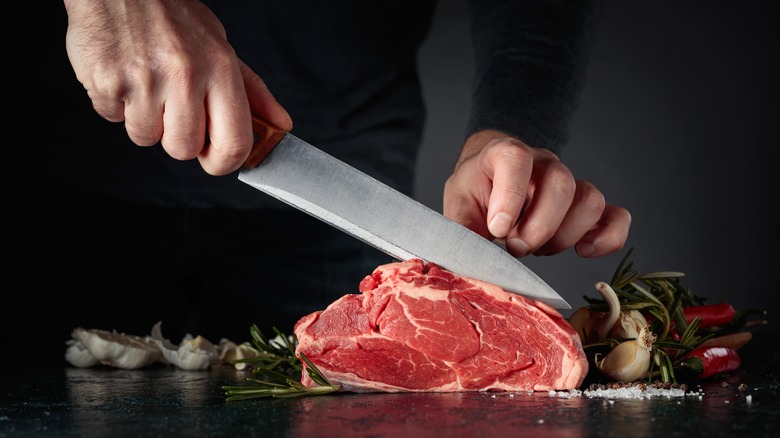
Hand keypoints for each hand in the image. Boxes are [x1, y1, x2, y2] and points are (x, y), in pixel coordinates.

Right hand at [63, 0, 291, 175]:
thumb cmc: (174, 19)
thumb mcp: (221, 48)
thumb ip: (252, 92)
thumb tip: (281, 125)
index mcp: (220, 68)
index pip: (234, 142)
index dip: (224, 162)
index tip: (215, 159)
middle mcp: (184, 75)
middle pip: (184, 149)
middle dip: (178, 139)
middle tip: (173, 110)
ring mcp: (143, 80)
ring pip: (145, 138)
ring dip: (143, 120)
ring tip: (146, 85)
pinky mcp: (106, 81)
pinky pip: (112, 119)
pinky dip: (115, 104)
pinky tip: (123, 76)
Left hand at [443, 131, 630, 257]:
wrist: (491, 180)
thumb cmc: (476, 191)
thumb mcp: (458, 205)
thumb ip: (461, 230)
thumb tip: (465, 263)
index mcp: (505, 154)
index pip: (516, 158)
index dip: (510, 195)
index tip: (497, 229)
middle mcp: (543, 163)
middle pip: (561, 183)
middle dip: (539, 227)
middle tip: (515, 247)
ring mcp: (570, 182)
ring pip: (590, 200)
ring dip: (565, 235)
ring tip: (537, 250)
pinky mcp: (586, 208)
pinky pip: (615, 216)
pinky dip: (607, 237)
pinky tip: (584, 250)